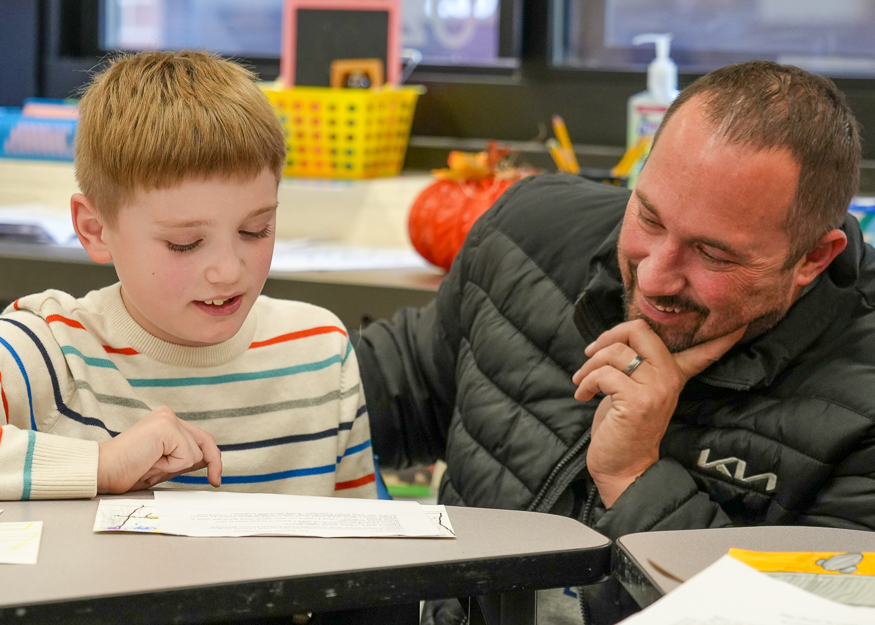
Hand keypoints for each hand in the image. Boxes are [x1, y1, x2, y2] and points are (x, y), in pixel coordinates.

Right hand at [97, 406, 221, 493]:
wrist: (102, 472)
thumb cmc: (128, 470)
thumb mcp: (165, 464)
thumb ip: (185, 458)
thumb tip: (210, 459)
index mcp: (167, 421)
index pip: (201, 438)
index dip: (212, 458)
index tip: (216, 478)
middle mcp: (168, 415)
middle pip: (206, 442)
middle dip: (211, 463)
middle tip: (214, 481)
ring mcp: (167, 418)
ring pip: (195, 453)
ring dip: (175, 468)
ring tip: (152, 465)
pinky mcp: (166, 426)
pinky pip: (186, 455)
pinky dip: (172, 466)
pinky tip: (152, 462)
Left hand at [571, 319, 744, 506]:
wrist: (623, 469)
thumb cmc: (624, 427)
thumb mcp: (636, 390)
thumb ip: (637, 365)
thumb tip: (618, 339)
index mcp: (674, 374)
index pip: (703, 351)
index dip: (721, 338)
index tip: (739, 327)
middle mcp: (670, 378)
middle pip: (639, 330)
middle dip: (608, 336)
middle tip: (591, 353)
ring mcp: (656, 389)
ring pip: (615, 352)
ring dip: (588, 365)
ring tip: (582, 380)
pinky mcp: (637, 401)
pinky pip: (604, 374)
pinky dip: (585, 382)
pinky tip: (583, 394)